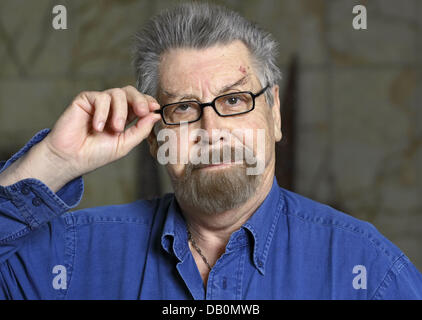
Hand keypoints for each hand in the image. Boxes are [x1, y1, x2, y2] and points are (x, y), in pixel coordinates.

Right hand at [0, 86, 161, 191]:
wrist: (72, 158)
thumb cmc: (96, 154)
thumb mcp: (125, 144)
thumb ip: (141, 130)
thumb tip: (156, 115)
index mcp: (124, 117)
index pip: (139, 102)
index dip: (147, 102)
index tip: (155, 107)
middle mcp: (112, 107)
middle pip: (130, 92)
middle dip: (139, 100)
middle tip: (142, 111)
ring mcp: (99, 103)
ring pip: (117, 93)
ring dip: (120, 111)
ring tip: (115, 129)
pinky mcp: (85, 100)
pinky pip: (101, 98)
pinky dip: (102, 113)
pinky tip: (97, 127)